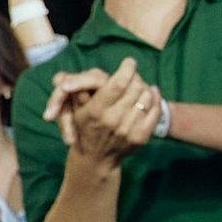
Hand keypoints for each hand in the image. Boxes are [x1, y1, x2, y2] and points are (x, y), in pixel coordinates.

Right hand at [45, 62, 164, 170]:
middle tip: (132, 74)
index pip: (118, 83)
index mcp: (96, 111)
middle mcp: (113, 120)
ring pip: (146, 97)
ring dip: (145, 87)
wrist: (96, 158)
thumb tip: (65, 76)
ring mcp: (129, 130)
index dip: (127, 69)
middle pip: (135, 87)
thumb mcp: (74, 108)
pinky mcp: (141, 137)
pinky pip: (155, 111)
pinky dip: (155, 98)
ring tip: (139, 84)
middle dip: (135, 76)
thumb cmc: (84, 128)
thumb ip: (76, 89)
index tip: (129, 62)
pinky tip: (150, 93)